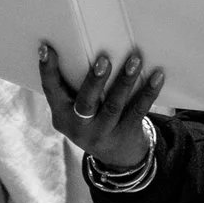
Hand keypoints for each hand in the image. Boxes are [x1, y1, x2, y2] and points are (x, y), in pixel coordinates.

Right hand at [38, 43, 166, 170]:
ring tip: (134, 60)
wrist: (117, 156)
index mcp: (62, 115)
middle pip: (85, 103)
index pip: (51, 91)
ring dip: (125, 81)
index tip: (46, 48)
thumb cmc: (92, 118)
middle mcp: (79, 127)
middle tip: (103, 59)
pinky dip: (148, 92)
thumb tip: (82, 45)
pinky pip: (138, 111)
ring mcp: (103, 133)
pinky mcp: (126, 134)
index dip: (47, 70)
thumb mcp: (75, 111)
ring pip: (114, 106)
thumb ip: (74, 88)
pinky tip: (157, 76)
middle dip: (94, 81)